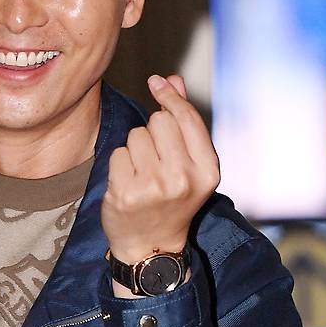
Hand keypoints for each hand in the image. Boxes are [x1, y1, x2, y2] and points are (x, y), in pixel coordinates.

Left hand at [101, 74, 220, 265]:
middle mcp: (184, 179)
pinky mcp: (125, 193)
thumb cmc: (172, 200)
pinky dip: (120, 163)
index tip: (157, 82)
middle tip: (156, 157)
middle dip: (154, 130)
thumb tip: (173, 79)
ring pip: (136, 135)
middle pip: (159, 121)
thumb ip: (184, 120)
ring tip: (143, 173)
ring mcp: (153, 188)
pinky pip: (118, 153)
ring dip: (135, 148)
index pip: (187, 118)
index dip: (170, 96)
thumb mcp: (189, 164)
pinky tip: (128, 182)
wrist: (151, 247)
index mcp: (208, 171)